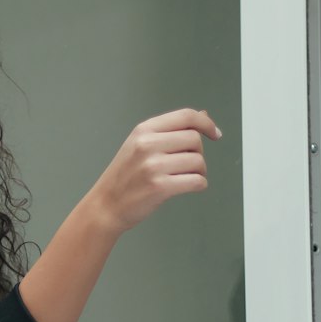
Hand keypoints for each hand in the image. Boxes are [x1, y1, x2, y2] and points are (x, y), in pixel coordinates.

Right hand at [91, 107, 221, 234]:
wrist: (105, 206)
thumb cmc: (124, 177)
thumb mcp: (139, 145)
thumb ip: (170, 131)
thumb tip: (203, 116)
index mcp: (144, 131)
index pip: (186, 116)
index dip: (206, 123)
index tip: (214, 133)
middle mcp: (147, 145)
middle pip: (194, 139)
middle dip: (198, 154)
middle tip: (189, 165)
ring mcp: (153, 166)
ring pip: (198, 161)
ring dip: (200, 172)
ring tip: (186, 178)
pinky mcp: (160, 187)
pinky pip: (196, 181)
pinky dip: (199, 185)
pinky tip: (188, 187)